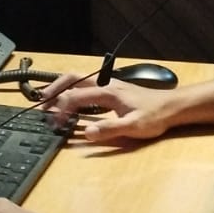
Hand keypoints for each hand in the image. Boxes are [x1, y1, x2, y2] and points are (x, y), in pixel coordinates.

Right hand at [38, 72, 177, 143]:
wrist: (173, 107)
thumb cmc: (155, 116)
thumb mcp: (133, 127)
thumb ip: (109, 129)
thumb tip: (86, 132)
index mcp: (108, 93)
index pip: (75, 97)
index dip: (61, 109)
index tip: (53, 122)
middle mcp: (106, 85)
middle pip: (73, 79)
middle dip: (54, 89)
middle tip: (40, 102)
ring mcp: (109, 85)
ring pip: (79, 80)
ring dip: (62, 87)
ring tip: (49, 99)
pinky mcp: (113, 90)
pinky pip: (87, 86)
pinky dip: (73, 90)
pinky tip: (71, 101)